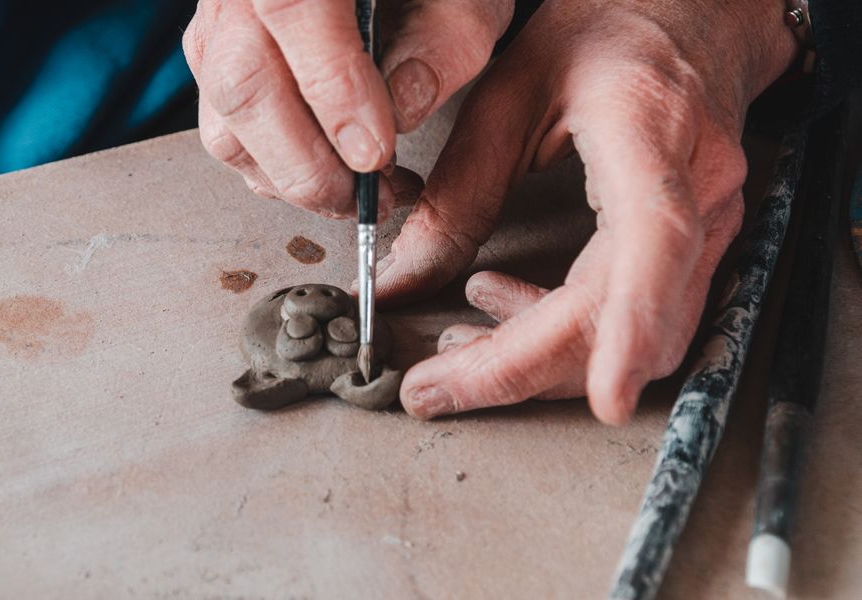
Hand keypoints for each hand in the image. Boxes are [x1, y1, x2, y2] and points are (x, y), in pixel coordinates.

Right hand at [182, 0, 513, 218]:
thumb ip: (446, 41)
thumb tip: (401, 110)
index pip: (293, 9)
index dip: (334, 94)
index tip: (377, 155)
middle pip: (244, 84)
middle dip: (309, 166)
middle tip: (369, 196)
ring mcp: (218, 22)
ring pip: (225, 121)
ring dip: (290, 178)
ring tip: (355, 191)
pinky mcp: (218, 57)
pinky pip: (226, 130)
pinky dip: (273, 168)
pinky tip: (325, 172)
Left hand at [379, 0, 798, 423]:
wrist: (691, 15)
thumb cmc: (606, 29)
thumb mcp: (510, 92)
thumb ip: (457, 192)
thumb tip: (403, 278)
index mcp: (652, 132)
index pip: (652, 243)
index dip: (630, 328)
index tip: (605, 401)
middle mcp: (697, 190)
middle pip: (620, 315)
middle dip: (522, 369)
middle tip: (434, 387)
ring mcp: (708, 223)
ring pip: (632, 335)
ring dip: (542, 359)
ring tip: (456, 345)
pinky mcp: (692, 244)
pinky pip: (633, 316)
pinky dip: (563, 331)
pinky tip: (499, 301)